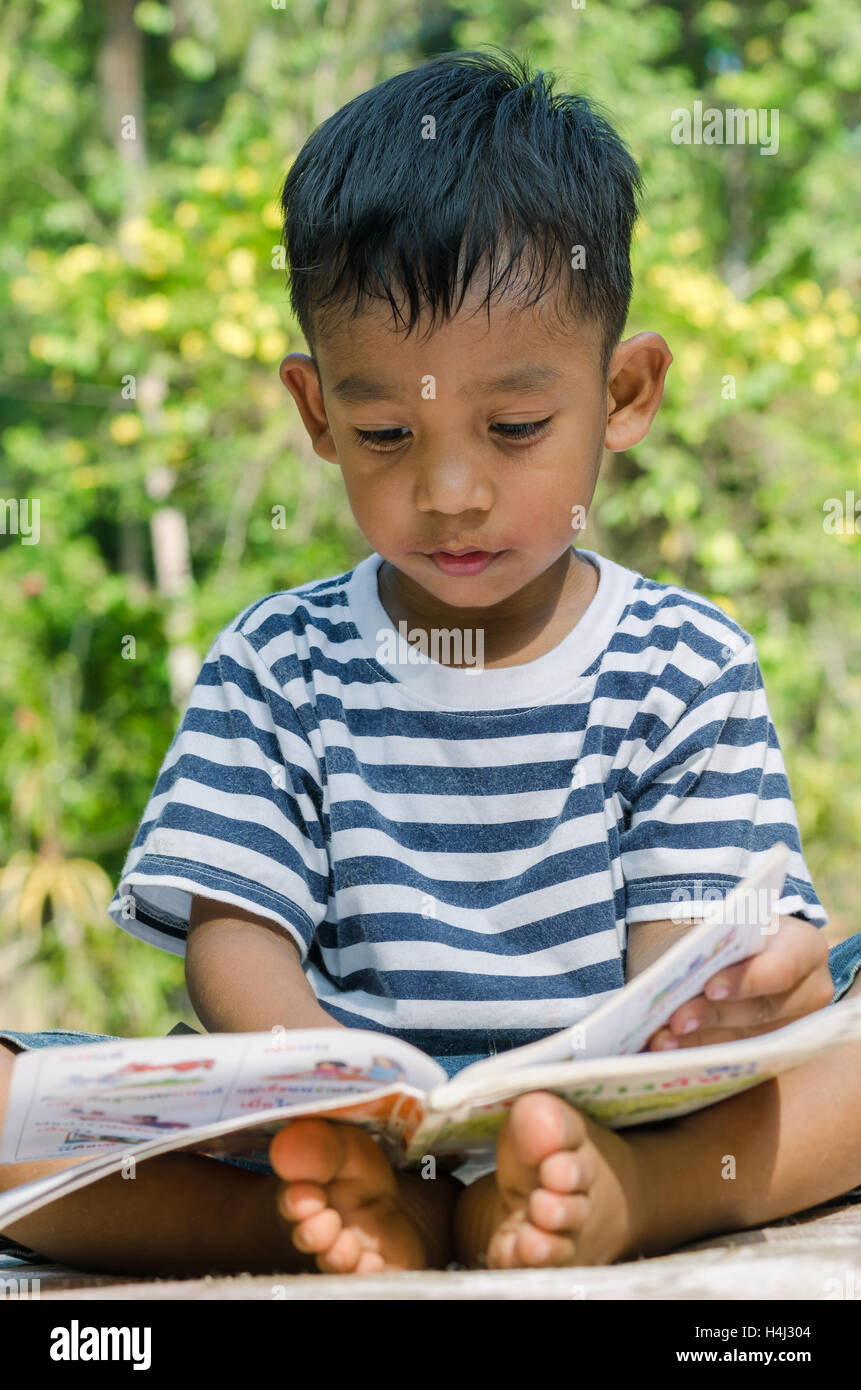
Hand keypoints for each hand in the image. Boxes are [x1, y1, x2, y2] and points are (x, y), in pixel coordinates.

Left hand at [645, 915, 832, 1050]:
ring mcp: (793, 1025)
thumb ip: (710, 941)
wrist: (738, 949)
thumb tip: (675, 967)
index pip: (782, 968)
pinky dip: (697, 1050)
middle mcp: (808, 992)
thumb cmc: (731, 931)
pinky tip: (668, 1048)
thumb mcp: (725, 924)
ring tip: (663, 1039)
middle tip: (675, 1020)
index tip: (709, 988)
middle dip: (713, 1015)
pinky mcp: (772, 1048)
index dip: (746, 981)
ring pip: (745, 1038)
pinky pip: (734, 1054)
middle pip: (761, 1010)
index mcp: (804, 947)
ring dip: (699, 1040)